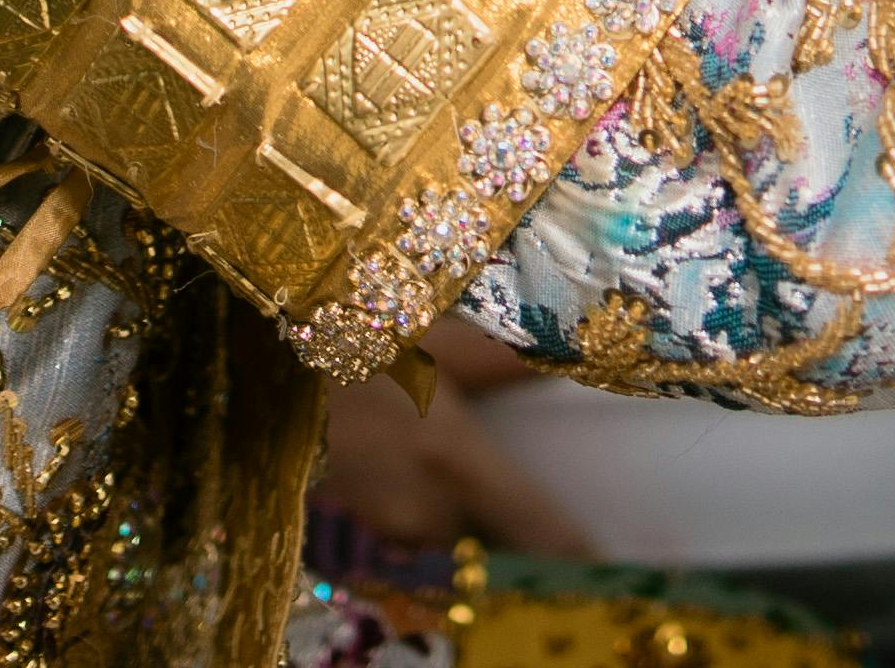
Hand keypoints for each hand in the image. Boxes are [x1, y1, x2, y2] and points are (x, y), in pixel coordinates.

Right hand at [305, 325, 591, 557]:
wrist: (285, 351)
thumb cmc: (367, 331)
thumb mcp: (445, 338)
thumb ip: (508, 362)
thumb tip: (570, 363)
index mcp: (457, 461)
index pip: (537, 534)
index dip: (576, 555)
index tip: (609, 563)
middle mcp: (426, 509)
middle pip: (498, 548)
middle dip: (528, 543)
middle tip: (564, 531)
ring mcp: (389, 523)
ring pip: (457, 543)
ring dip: (480, 530)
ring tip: (500, 497)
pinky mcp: (364, 521)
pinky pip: (420, 532)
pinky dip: (440, 519)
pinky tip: (440, 481)